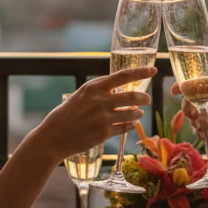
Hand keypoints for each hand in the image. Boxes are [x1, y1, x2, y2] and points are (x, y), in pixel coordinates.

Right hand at [37, 67, 155, 161]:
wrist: (54, 137)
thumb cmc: (66, 114)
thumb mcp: (81, 96)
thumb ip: (99, 91)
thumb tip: (119, 89)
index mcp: (94, 87)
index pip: (123, 75)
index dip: (141, 72)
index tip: (153, 70)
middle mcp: (100, 100)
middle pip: (132, 96)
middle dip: (143, 98)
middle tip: (146, 99)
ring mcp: (103, 117)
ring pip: (131, 113)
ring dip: (137, 113)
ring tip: (138, 113)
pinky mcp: (104, 133)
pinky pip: (125, 128)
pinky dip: (130, 126)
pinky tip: (131, 125)